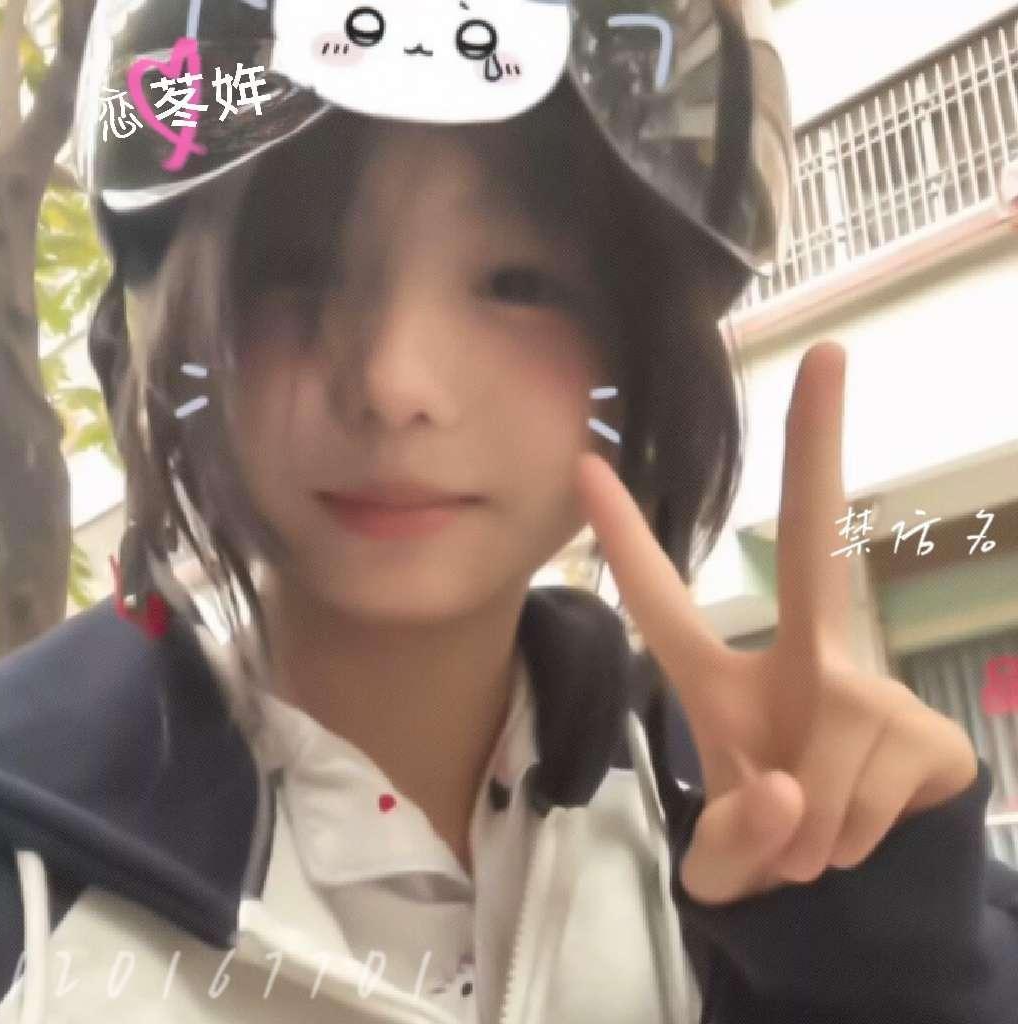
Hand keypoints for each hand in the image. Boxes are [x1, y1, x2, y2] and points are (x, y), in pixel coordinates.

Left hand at [574, 341, 977, 905]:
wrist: (857, 869)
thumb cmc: (769, 830)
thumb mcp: (725, 855)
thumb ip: (730, 840)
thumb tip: (784, 791)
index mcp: (719, 674)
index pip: (660, 600)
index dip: (622, 537)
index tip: (587, 462)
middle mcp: (803, 656)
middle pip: (815, 549)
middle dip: (818, 447)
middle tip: (828, 350)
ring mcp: (869, 686)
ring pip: (819, 774)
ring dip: (809, 837)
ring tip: (811, 832)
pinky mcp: (928, 730)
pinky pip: (869, 801)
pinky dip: (854, 843)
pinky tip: (858, 826)